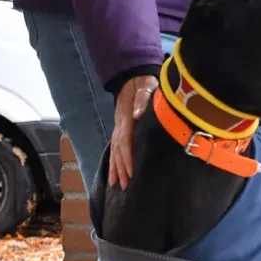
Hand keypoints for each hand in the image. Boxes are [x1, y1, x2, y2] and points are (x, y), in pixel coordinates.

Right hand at [109, 74, 158, 188]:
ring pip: (115, 150)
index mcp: (126, 117)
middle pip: (118, 150)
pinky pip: (115, 148)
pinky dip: (114, 161)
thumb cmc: (143, 82)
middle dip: (121, 168)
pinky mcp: (120, 129)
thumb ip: (143, 98)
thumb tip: (137, 114)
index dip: (127, 156)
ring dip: (115, 168)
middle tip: (125, 185)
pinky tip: (114, 173)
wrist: (133, 76)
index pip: (126, 140)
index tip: (131, 171)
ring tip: (116, 184)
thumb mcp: (146, 85)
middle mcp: (119, 124)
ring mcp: (118, 127)